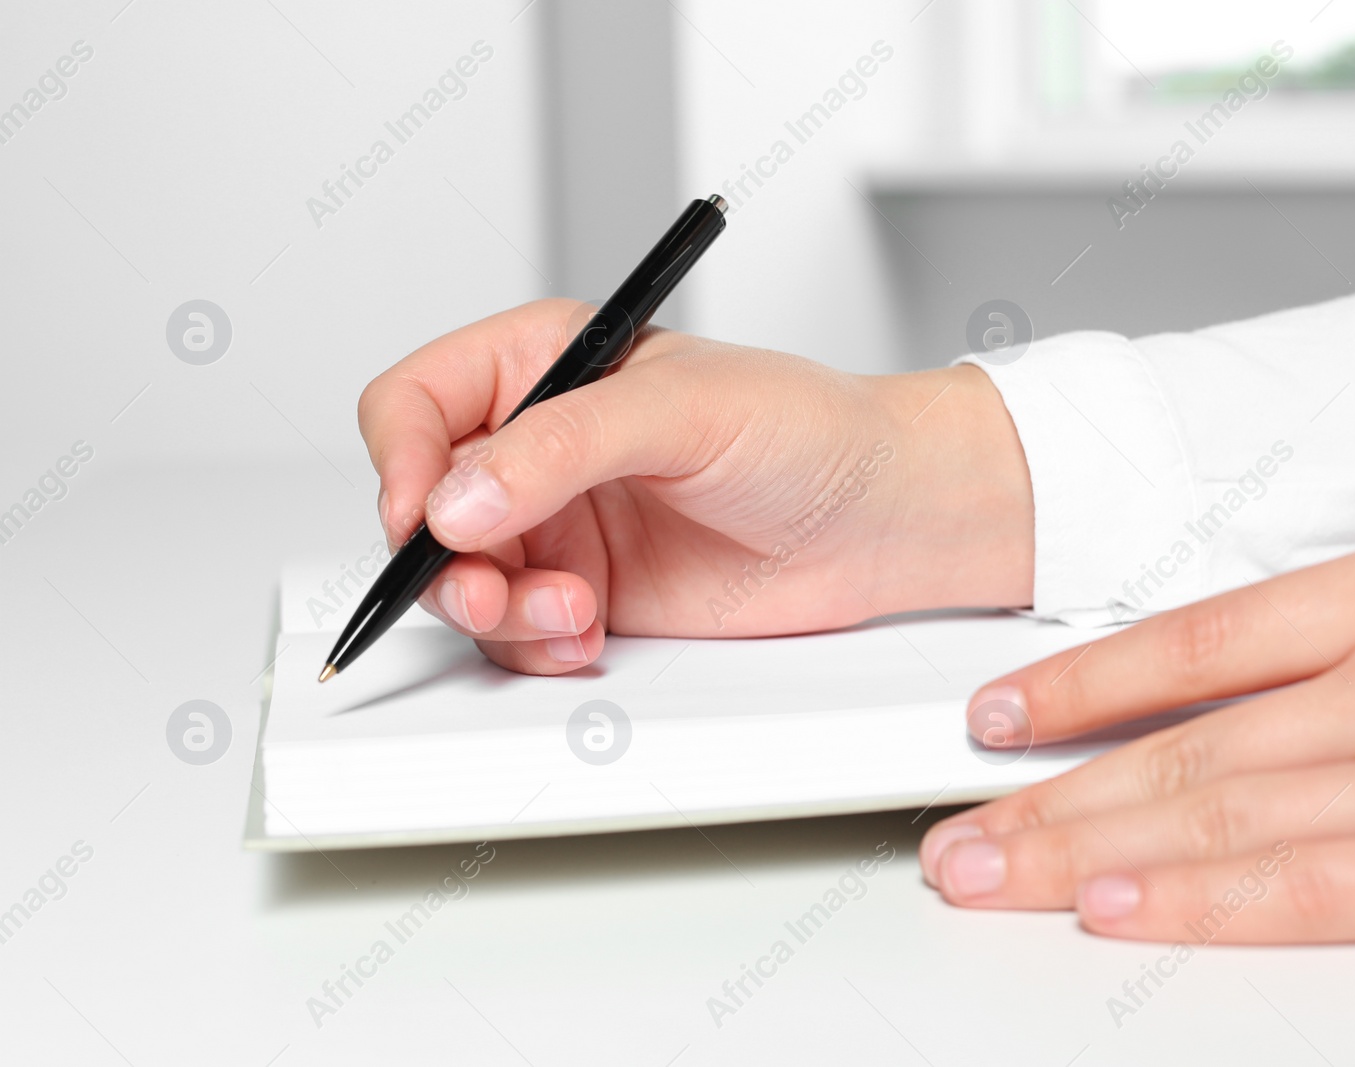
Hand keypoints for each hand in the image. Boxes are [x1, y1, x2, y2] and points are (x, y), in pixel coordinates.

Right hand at [358, 299, 1032, 672]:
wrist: (881, 518)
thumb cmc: (807, 429)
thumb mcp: (683, 409)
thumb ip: (562, 445)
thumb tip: (458, 498)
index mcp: (544, 365)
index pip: (416, 403)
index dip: (400, 462)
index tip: (424, 517)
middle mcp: (538, 447)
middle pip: (421, 508)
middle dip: (445, 560)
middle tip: (494, 589)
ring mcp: (560, 525)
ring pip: (461, 582)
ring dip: (497, 610)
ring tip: (572, 612)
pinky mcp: (588, 592)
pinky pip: (516, 632)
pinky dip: (536, 645)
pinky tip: (591, 634)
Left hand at [920, 538, 1354, 942]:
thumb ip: (1341, 639)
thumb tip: (1199, 698)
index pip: (1193, 640)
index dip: (1079, 685)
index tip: (996, 720)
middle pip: (1183, 742)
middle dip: (1050, 795)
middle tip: (955, 831)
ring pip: (1221, 814)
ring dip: (1089, 853)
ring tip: (995, 877)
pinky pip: (1315, 889)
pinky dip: (1206, 902)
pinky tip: (1120, 913)